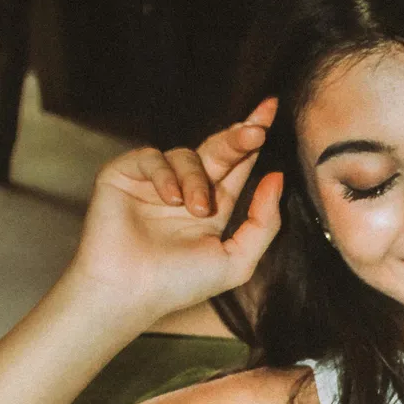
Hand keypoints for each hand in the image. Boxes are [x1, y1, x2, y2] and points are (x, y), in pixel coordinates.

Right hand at [67, 98, 283, 325]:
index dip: (252, 139)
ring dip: (197, 180)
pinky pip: (153, 157)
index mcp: (213, 207)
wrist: (129, 291)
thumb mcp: (236, 260)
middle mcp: (185, 189)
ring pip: (187, 155)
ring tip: (196, 210)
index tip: (271, 111)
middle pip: (218, 150)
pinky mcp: (125, 174)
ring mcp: (155, 181)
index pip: (237, 166)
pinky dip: (166, 175)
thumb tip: (277, 178)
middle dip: (238, 138)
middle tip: (256, 131)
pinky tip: (170, 200)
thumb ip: (263, 223)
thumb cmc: (180, 284)